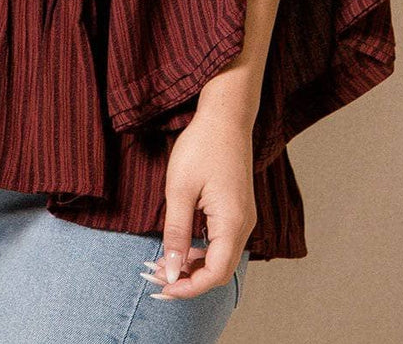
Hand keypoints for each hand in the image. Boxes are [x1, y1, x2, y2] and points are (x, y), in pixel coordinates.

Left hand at [142, 112, 255, 300]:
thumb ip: (175, 233)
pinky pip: (222, 242)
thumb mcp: (179, 189)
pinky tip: (180, 245)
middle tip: (157, 277)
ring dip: (193, 265)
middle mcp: (244, 225)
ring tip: (163, 262)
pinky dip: (201, 250)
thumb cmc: (202, 146)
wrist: (225, 116)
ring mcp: (243, 218)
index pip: (215, 274)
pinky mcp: (237, 210)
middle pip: (220, 270)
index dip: (189, 288)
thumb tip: (171, 271)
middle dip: (189, 280)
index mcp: (233, 222)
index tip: (162, 287)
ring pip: (221, 257)